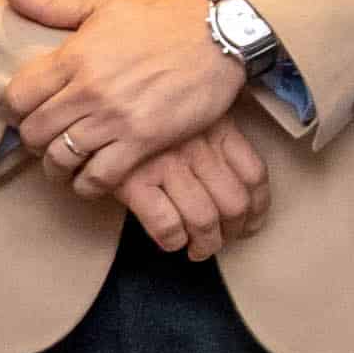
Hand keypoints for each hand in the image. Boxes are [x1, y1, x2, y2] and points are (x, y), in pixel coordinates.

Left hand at [1, 0, 247, 196]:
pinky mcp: (144, 139)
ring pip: (61, 158)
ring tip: (64, 165)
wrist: (219, 35)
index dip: (17, 108)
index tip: (30, 111)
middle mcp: (90, 89)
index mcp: (75, 55)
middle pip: (34, 132)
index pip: (17, 96)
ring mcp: (116, 117)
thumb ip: (50, 2)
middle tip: (47, 140)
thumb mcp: (103, 4)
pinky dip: (88, 185)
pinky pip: (100, 176)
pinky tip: (90, 180)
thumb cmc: (162, 19)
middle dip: (34, 141)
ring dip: (56, 167)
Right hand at [119, 123, 272, 261]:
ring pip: (204, 220)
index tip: (251, 224)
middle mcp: (198, 147)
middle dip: (232, 232)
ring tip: (198, 250)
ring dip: (205, 245)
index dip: (258, 209)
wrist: (95, 103)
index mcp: (218, 128)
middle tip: (221, 240)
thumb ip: (215, 139)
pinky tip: (172, 241)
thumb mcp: (192, 111)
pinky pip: (166, 224)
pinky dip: (173, 240)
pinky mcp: (135, 181)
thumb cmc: (148, 110)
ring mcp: (167, 164)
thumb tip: (238, 189)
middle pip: (235, 204)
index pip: (255, 176)